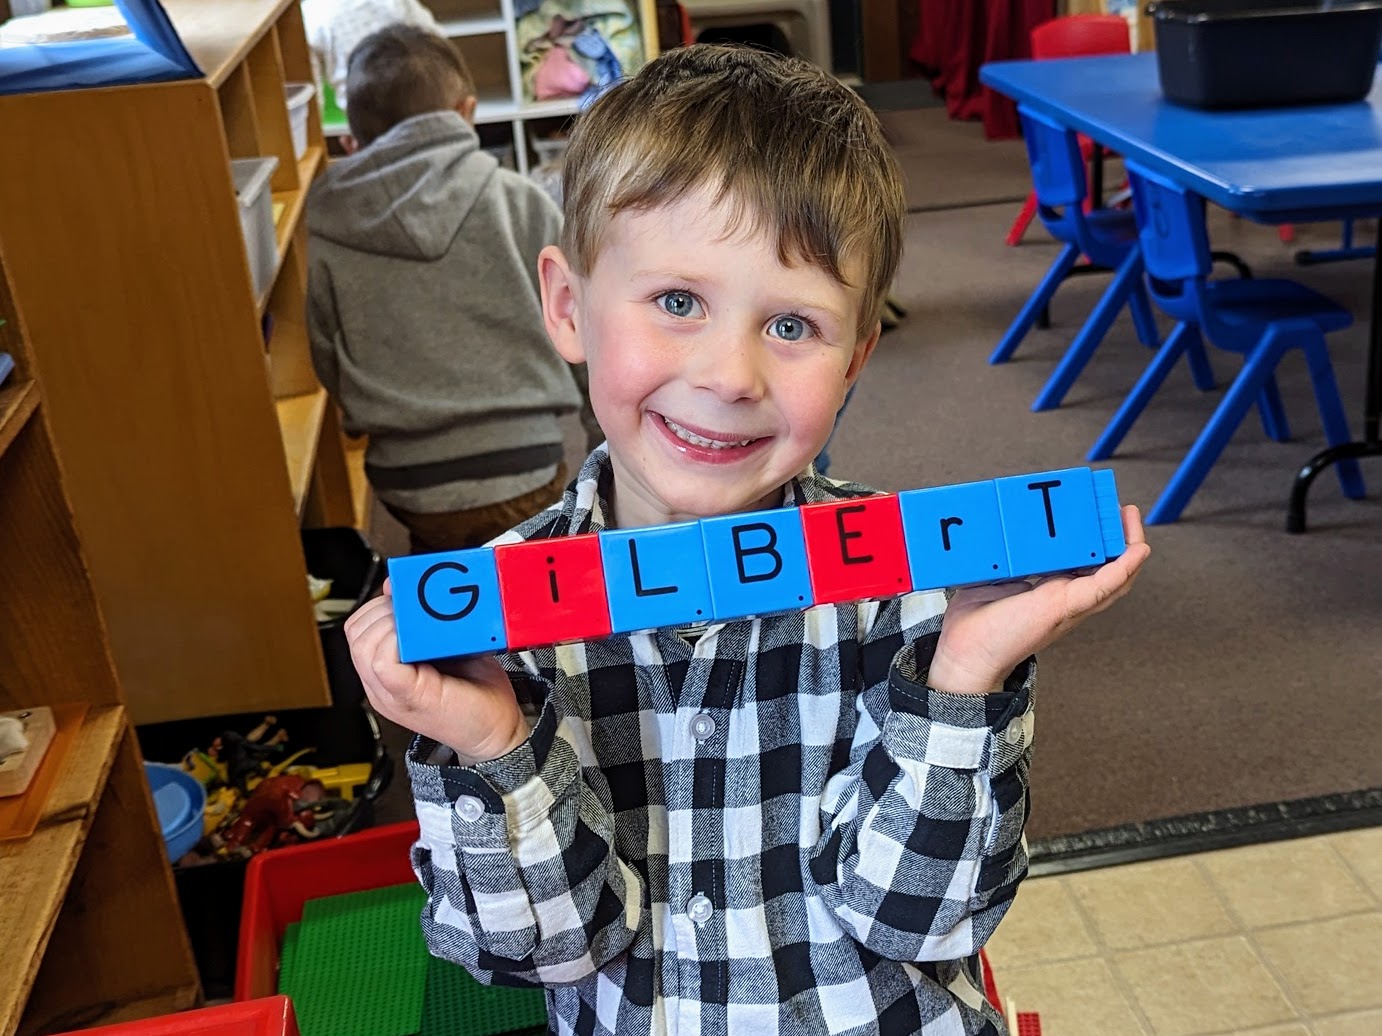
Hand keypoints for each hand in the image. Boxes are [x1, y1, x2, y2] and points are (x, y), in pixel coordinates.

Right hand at [345, 580, 528, 763]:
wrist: (499, 735)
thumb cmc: (477, 694)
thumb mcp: (450, 648)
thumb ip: (429, 624)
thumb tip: (410, 590)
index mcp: (388, 673)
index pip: (359, 629)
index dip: (379, 604)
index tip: (405, 594)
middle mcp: (382, 685)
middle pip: (356, 633)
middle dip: (383, 609)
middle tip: (414, 610)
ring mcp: (392, 694)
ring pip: (363, 646)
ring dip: (391, 622)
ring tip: (419, 625)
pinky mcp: (410, 698)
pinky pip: (383, 663)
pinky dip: (397, 641)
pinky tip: (419, 640)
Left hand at [927, 504, 1150, 694]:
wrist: (967, 654)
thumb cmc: (975, 625)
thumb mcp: (991, 578)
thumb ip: (1002, 557)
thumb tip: (997, 530)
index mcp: (1050, 590)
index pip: (1084, 563)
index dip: (1097, 540)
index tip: (1098, 512)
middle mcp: (1065, 597)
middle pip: (1107, 569)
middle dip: (1121, 539)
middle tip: (1122, 510)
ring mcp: (1069, 604)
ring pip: (1114, 578)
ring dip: (1129, 547)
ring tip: (1130, 519)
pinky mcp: (1065, 607)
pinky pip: (1103, 588)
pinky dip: (1123, 569)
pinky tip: (1136, 551)